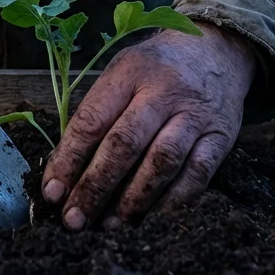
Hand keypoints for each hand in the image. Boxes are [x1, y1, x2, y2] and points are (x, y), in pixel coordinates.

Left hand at [41, 22, 256, 229]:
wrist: (215, 49)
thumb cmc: (155, 69)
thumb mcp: (121, 73)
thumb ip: (97, 113)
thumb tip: (65, 171)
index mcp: (129, 72)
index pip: (93, 120)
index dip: (69, 160)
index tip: (52, 193)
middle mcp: (164, 91)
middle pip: (125, 144)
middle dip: (95, 187)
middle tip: (74, 219)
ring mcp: (196, 114)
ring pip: (162, 162)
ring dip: (132, 200)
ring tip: (109, 225)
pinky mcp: (222, 136)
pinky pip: (197, 175)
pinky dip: (171, 202)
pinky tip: (150, 218)